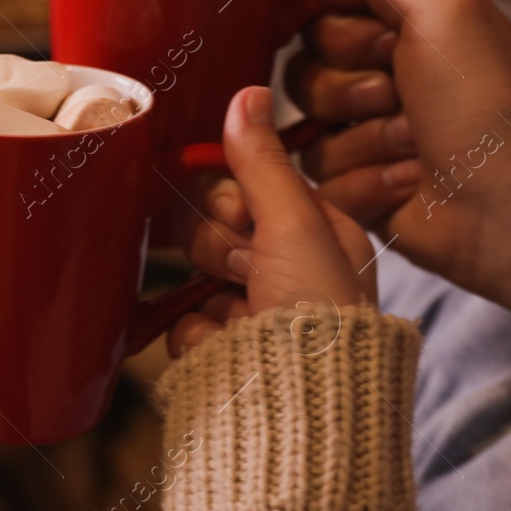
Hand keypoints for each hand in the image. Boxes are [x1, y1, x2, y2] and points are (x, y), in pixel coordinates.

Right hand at [170, 86, 376, 357]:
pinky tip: (221, 348)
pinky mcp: (223, 354)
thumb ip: (262, 162)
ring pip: (200, 269)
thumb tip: (250, 92)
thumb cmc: (316, 321)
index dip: (239, 192)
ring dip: (210, 286)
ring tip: (236, 313)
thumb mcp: (294, 226)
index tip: (240, 209)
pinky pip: (186, 320)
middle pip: (224, 223)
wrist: (297, 417)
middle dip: (223, 241)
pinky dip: (196, 333)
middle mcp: (293, 274)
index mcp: (324, 238)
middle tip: (243, 263)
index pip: (261, 185)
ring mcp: (256, 315)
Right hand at [289, 0, 510, 290]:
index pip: (316, 17)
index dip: (333, 31)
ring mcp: (365, 138)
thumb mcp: (442, 7)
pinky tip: (411, 183)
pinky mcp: (357, 191)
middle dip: (351, 87)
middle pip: (301, 72)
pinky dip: (368, 182)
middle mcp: (377, 81)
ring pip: (307, 130)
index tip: (376, 42)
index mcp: (398, 32)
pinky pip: (321, 181)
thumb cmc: (487, 102)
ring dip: (366, 138)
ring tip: (417, 145)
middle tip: (403, 95)